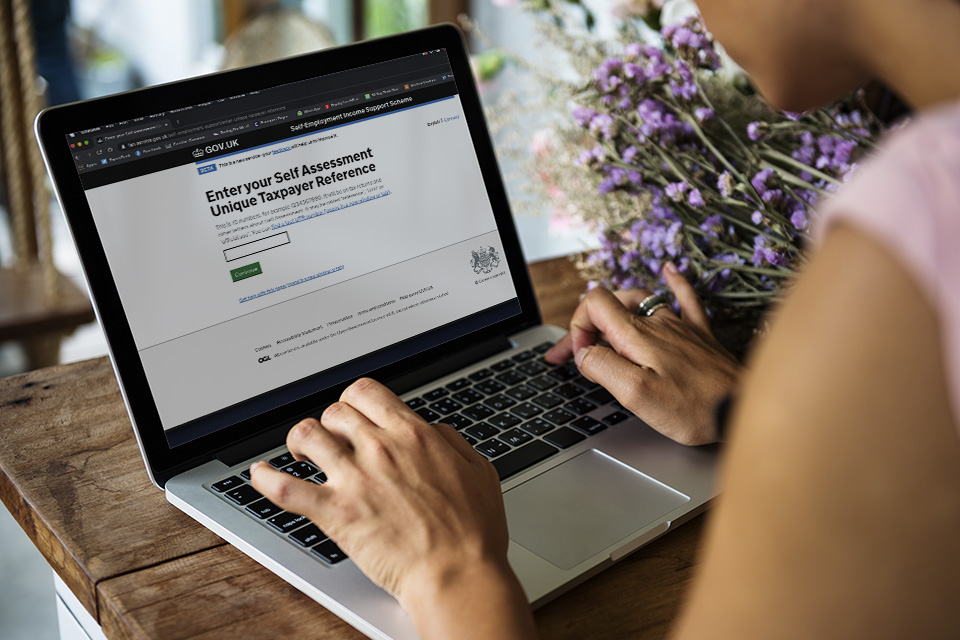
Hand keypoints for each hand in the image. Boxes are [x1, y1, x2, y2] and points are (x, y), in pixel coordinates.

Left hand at [249, 378, 535, 638]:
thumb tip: (433, 431)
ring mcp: (354, 479)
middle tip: (331, 438)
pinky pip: (285, 489)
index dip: (354, 400)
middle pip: (335, 411)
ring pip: (307, 435)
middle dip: (330, 421)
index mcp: (413, 435)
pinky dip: (265, 479)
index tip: (353, 414)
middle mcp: (380, 448)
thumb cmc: (472, 531)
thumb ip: (451, 442)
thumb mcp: (478, 470)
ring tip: (300, 452)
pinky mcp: (335, 512)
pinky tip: (258, 474)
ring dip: (299, 440)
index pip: (367, 393)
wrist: (457, 572)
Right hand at [545, 262, 741, 444]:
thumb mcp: (635, 395)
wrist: (740, 410)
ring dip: (616, 308)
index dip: (578, 326)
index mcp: (637, 335)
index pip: (594, 304)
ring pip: (641, 300)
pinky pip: (687, 298)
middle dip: (588, 324)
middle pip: (612, 304)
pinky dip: (675, 281)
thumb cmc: (691, 408)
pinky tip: (670, 269)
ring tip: (601, 328)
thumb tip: (584, 352)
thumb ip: (602, 367)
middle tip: (577, 354)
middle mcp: (657, 323)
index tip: (582, 355)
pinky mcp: (700, 335)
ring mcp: (680, 326)